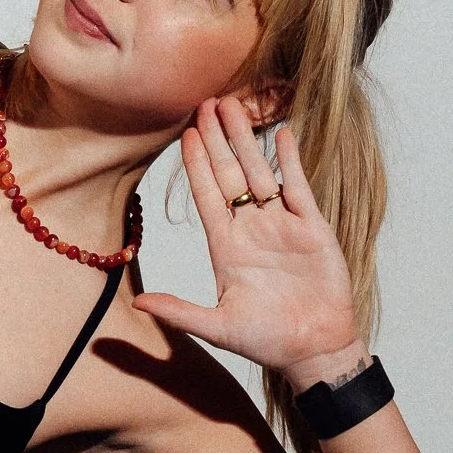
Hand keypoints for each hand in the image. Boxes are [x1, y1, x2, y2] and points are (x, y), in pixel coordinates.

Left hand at [132, 99, 362, 379]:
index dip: (196, 165)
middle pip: (230, 175)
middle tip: (206, 102)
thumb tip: (137, 306)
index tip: (185, 133)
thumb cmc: (266, 342)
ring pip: (261, 173)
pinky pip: (299, 187)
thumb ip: (178, 312)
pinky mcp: (312, 228)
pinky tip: (282, 133)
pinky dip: (291, 160)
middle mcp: (251, 231)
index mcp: (226, 248)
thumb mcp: (216, 327)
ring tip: (236, 106)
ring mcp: (281, 226)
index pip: (207, 196)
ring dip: (248, 140)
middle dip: (217, 140)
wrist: (315, 350)